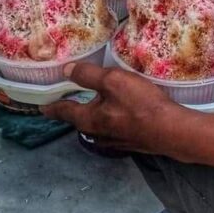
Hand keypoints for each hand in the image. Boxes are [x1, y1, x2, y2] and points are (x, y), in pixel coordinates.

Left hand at [40, 63, 190, 154]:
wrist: (172, 130)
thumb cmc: (140, 104)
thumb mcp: (113, 81)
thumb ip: (88, 75)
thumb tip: (66, 70)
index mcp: (89, 120)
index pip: (64, 111)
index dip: (52, 106)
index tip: (41, 107)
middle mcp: (99, 134)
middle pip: (80, 122)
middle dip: (73, 112)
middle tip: (68, 101)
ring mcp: (116, 141)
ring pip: (97, 128)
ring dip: (92, 117)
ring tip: (92, 106)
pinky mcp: (132, 142)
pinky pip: (113, 130)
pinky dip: (110, 121)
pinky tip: (118, 115)